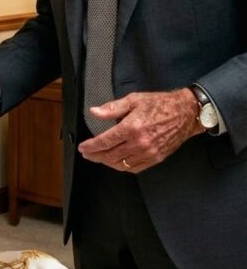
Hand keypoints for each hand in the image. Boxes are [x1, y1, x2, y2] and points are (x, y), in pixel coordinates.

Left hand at [78, 88, 200, 172]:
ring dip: (107, 162)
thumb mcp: (133, 100)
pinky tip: (117, 162)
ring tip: (99, 157)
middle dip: (96, 156)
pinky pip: (135, 168)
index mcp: (131, 127)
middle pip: (111, 155)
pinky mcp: (156, 158)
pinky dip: (123, 167)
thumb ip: (112, 109)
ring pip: (122, 164)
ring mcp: (149, 152)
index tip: (83, 147)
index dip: (91, 146)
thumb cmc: (159, 104)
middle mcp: (139, 143)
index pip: (105, 141)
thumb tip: (94, 112)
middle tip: (87, 154)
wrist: (185, 113)